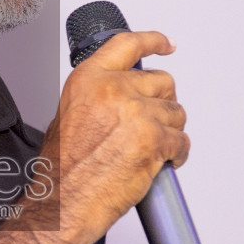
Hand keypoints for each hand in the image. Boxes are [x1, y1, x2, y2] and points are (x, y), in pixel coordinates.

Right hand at [41, 30, 188, 243]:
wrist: (63, 202)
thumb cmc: (62, 168)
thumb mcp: (68, 114)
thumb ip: (97, 95)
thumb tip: (121, 94)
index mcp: (90, 79)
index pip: (128, 45)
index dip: (153, 41)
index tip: (166, 44)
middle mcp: (114, 90)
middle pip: (162, 81)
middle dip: (162, 102)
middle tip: (153, 121)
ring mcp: (137, 114)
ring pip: (176, 112)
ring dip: (170, 130)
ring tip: (152, 147)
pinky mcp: (154, 140)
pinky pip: (181, 140)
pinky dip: (177, 153)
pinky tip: (163, 161)